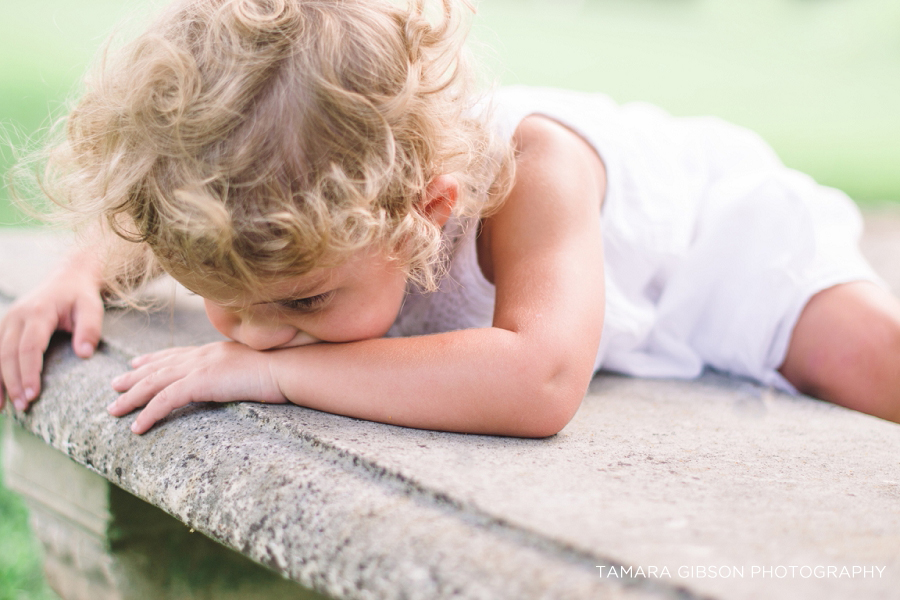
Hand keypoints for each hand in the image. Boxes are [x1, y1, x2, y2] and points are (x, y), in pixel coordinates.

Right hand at [0, 255, 103, 411]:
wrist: (67, 278)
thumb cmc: (80, 296)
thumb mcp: (92, 308)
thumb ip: (90, 329)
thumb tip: (84, 354)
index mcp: (38, 312)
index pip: (29, 347)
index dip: (29, 372)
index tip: (34, 394)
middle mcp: (16, 316)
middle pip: (8, 353)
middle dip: (13, 382)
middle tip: (22, 406)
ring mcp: (6, 321)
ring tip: (3, 407)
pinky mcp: (3, 326)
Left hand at [108, 341, 287, 433]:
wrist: (287, 366)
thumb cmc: (281, 369)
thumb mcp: (255, 366)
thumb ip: (238, 370)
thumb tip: (240, 378)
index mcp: (214, 350)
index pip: (177, 354)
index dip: (154, 358)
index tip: (137, 363)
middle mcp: (202, 355)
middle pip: (159, 366)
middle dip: (134, 376)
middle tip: (114, 385)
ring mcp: (199, 367)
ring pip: (154, 383)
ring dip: (131, 397)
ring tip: (114, 411)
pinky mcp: (200, 382)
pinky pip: (165, 400)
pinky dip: (148, 414)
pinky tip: (137, 427)